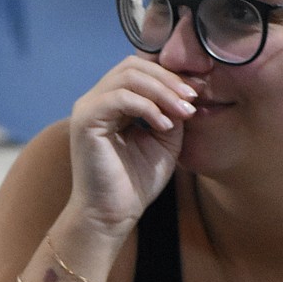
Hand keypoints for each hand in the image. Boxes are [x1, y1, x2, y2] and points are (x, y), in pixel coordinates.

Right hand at [68, 57, 196, 233]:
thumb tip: (187, 90)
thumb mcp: (164, 141)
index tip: (197, 93)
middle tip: (192, 98)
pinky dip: (147, 107)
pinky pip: (120, 98)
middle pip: (134, 66)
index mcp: (112, 102)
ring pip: (128, 77)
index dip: (170, 76)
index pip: (140, 70)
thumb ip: (171, 112)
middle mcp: (97, 100)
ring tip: (183, 112)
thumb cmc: (135, 183)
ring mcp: (88, 108)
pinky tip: (163, 125)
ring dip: (162, 92)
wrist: (113, 215)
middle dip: (168, 80)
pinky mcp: (85, 120)